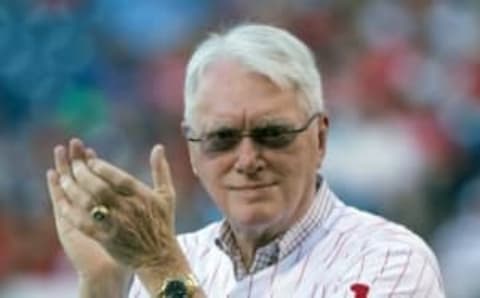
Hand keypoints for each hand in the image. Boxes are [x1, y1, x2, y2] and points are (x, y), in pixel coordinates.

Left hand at [49, 138, 190, 294]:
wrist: (158, 257)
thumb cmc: (163, 223)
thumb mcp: (167, 195)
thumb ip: (161, 170)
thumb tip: (158, 147)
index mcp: (143, 197)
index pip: (119, 178)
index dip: (103, 167)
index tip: (91, 160)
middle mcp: (129, 210)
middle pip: (100, 188)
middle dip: (84, 174)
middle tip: (74, 166)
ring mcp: (116, 225)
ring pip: (90, 204)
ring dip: (74, 190)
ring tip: (64, 180)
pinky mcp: (106, 240)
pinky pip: (84, 224)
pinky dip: (72, 212)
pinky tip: (63, 203)